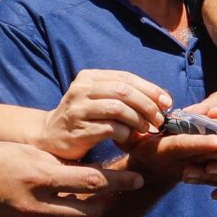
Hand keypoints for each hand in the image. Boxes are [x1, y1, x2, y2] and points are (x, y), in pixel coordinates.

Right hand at [0, 140, 142, 216]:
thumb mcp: (29, 154)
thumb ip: (60, 166)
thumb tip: (95, 174)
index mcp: (39, 176)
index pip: (92, 180)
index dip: (120, 180)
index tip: (136, 178)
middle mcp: (35, 204)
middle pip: (89, 210)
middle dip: (105, 202)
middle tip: (110, 193)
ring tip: (87, 208)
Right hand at [33, 69, 171, 159]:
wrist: (49, 137)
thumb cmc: (82, 118)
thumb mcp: (98, 99)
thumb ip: (122, 96)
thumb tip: (161, 98)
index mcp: (89, 77)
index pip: (126, 77)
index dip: (150, 89)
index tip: (167, 102)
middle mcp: (81, 89)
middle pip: (124, 91)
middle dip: (147, 105)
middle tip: (160, 119)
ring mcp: (78, 109)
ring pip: (118, 108)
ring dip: (138, 119)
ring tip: (146, 129)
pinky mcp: (79, 130)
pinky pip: (111, 129)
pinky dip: (126, 133)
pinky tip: (129, 138)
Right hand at [121, 128, 216, 191]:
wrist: (148, 172)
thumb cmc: (135, 148)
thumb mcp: (127, 141)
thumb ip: (127, 135)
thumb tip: (123, 129)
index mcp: (167, 151)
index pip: (190, 147)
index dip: (208, 145)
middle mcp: (186, 161)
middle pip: (213, 154)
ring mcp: (198, 165)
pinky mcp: (207, 166)